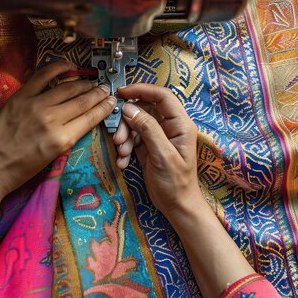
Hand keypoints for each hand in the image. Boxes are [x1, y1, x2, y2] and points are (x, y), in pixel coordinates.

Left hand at [0, 61, 115, 200]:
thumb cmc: (22, 170)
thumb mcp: (53, 158)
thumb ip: (68, 136)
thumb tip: (83, 118)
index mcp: (62, 139)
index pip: (90, 118)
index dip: (104, 108)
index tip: (112, 101)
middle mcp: (52, 120)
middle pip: (82, 101)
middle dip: (97, 94)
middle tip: (106, 89)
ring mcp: (35, 105)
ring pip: (67, 88)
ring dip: (83, 83)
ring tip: (93, 81)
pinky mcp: (20, 97)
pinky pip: (42, 76)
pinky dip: (57, 68)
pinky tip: (69, 65)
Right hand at [115, 85, 256, 297]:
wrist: (177, 207)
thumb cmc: (175, 183)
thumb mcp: (162, 155)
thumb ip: (148, 129)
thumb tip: (129, 108)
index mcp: (180, 124)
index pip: (162, 96)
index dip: (142, 90)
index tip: (121, 93)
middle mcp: (169, 126)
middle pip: (144, 110)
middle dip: (127, 122)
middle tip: (117, 139)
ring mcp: (158, 136)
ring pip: (135, 124)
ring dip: (124, 137)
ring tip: (121, 154)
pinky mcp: (148, 147)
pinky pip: (132, 139)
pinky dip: (125, 148)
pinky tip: (123, 163)